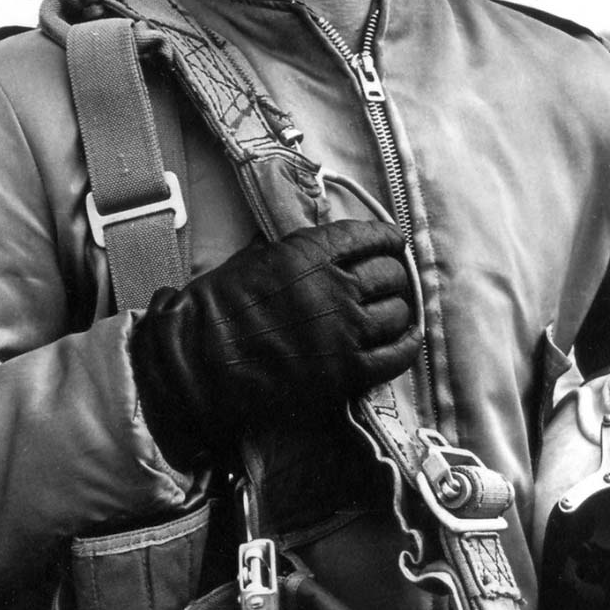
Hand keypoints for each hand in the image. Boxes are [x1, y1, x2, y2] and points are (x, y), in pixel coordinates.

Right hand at [131, 219, 418, 461]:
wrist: (201, 363)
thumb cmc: (217, 309)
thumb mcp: (253, 259)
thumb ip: (290, 250)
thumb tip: (309, 244)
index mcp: (310, 252)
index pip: (368, 237)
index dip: (387, 239)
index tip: (394, 242)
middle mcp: (335, 286)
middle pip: (390, 274)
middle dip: (396, 275)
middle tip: (394, 281)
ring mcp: (345, 331)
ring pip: (398, 312)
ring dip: (401, 309)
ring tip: (397, 311)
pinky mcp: (348, 373)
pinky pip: (398, 355)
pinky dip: (408, 345)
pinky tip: (408, 340)